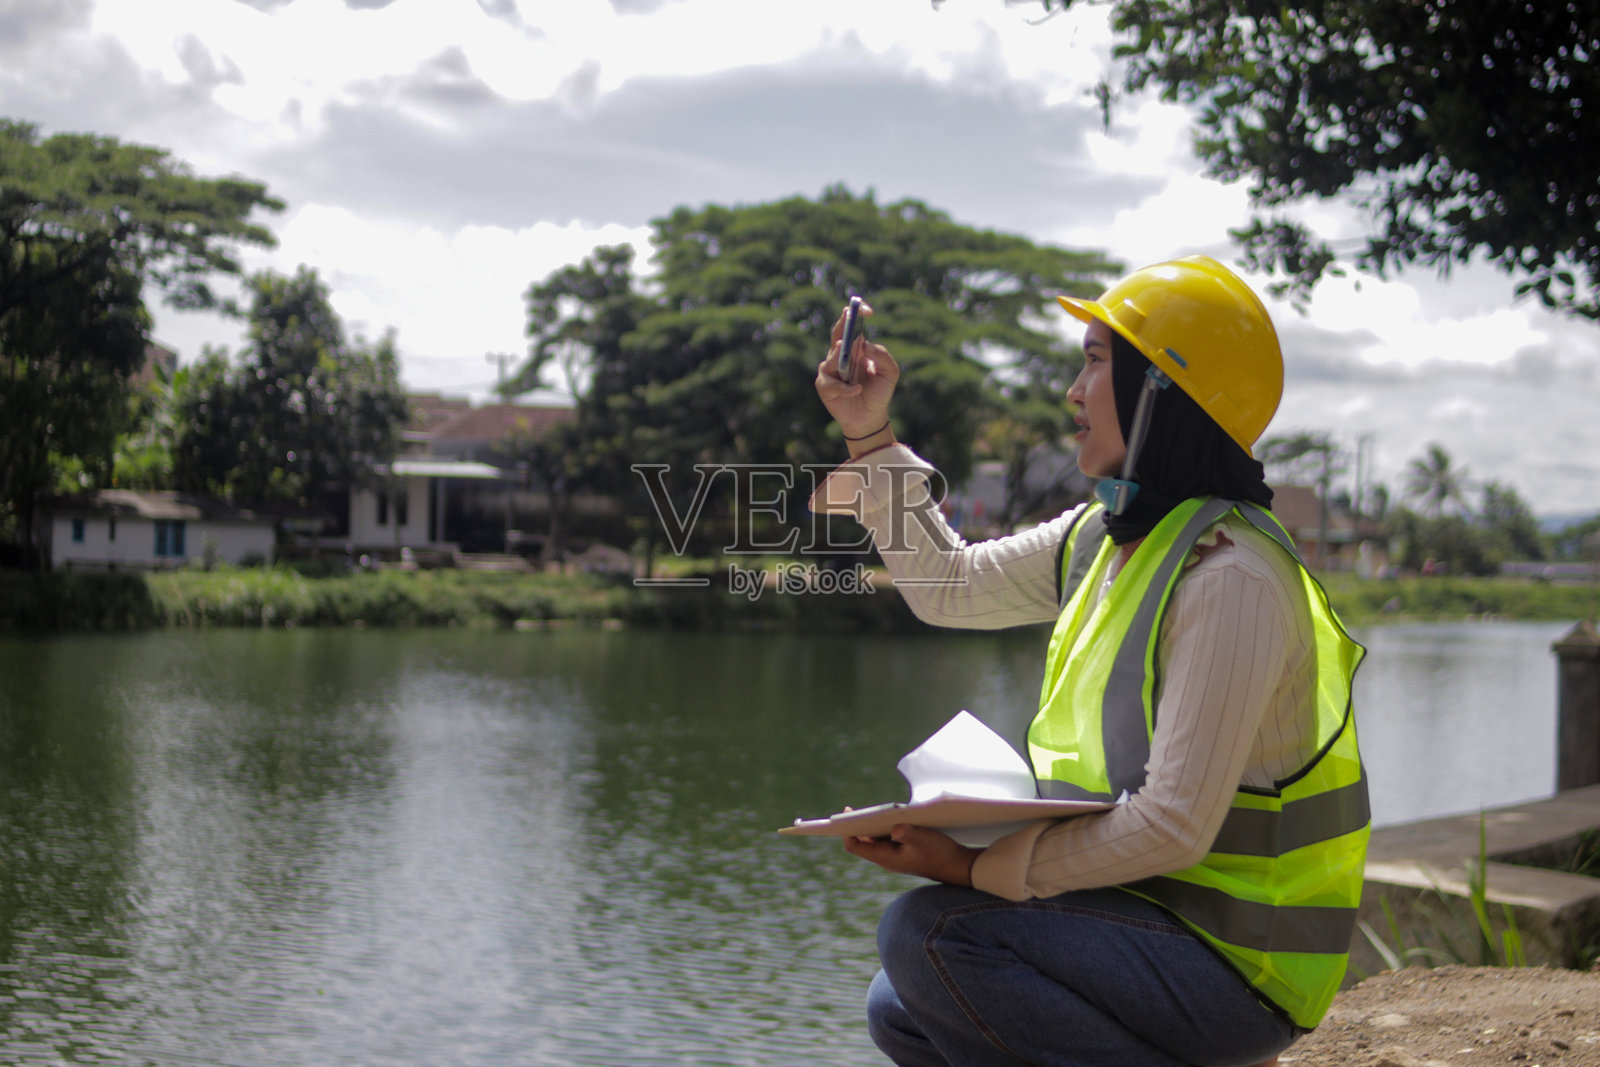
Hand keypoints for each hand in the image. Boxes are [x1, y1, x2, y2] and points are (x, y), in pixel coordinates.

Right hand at [815, 301, 900, 444]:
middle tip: (848, 315)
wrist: (871, 417)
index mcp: (856, 348)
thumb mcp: (889, 372)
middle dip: (843, 324)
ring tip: (847, 350)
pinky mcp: (825, 386)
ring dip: (840, 355)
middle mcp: (841, 355)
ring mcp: (830, 370)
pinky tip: (857, 390)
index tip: (867, 311)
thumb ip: (882, 355)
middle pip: (838, 334)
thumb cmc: (879, 393)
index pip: (853, 326)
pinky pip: (832, 382)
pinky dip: (845, 387)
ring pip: (833, 357)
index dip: (857, 315)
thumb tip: (864, 344)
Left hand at [842, 824, 979, 885]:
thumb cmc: (939, 854)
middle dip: (856, 827)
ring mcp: (894, 856)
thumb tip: (894, 829)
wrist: (956, 867)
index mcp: (886, 858)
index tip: (845, 817)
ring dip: (870, 826)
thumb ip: (907, 833)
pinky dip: (883, 828)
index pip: (856, 847)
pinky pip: (886, 839)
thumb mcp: (923, 840)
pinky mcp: (902, 852)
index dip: (847, 833)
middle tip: (851, 809)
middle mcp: (887, 859)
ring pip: (874, 840)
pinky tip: (888, 817)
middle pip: (862, 843)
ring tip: (868, 811)